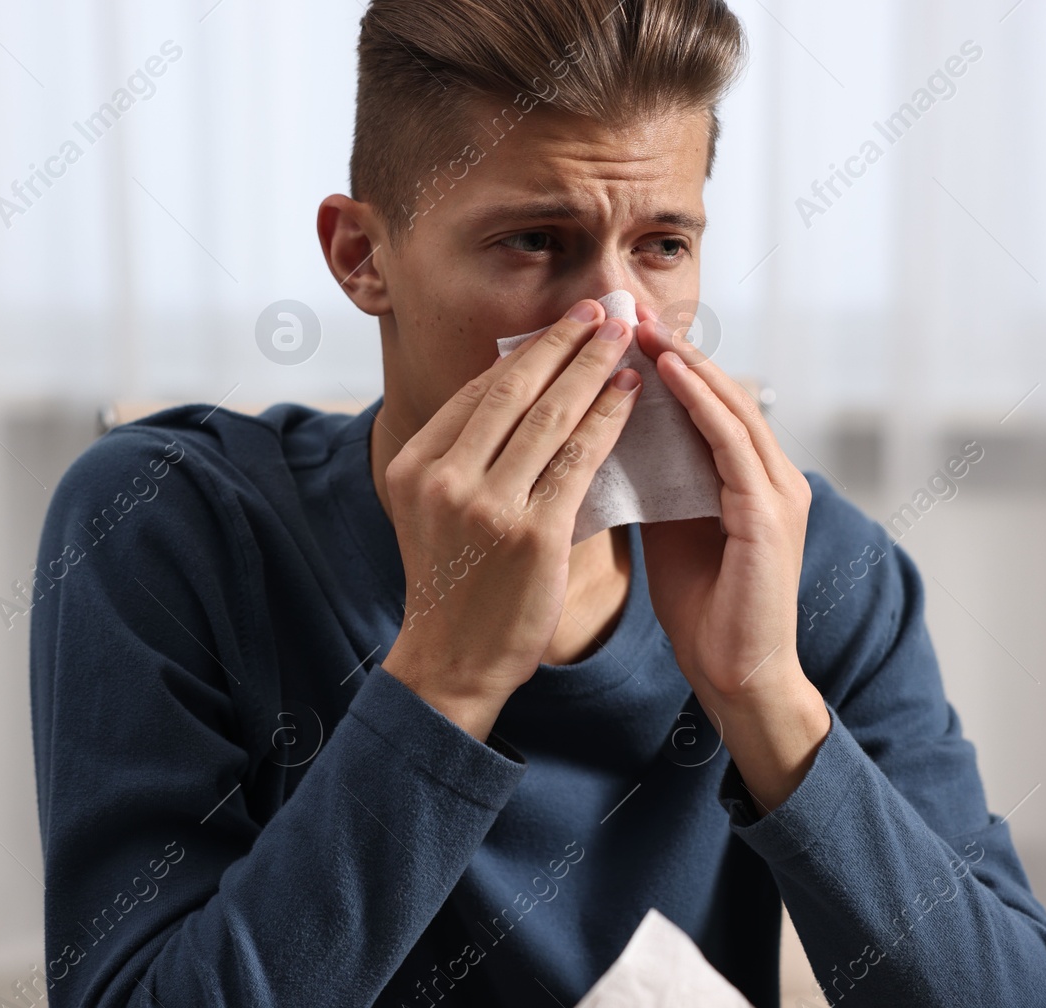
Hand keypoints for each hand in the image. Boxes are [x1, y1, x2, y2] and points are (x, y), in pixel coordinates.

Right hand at [380, 299, 642, 740]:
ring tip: (624, 338)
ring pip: (551, 418)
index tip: (562, 324)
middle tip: (599, 309)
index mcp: (414, 464)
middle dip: (562, 343)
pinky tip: (630, 394)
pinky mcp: (532, 535)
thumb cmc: (453, 584)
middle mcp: (445, 478)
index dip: (526, 353)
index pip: (479, 393)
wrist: (452, 661)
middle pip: (514, 392)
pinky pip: (580, 460)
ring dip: (593, 369)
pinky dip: (608, 419)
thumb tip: (514, 391)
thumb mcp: (435, 509)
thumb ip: (465, 455)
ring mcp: (488, 506)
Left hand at [634, 301, 829, 809]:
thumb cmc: (703, 608)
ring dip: (684, 360)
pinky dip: (700, 403)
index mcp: (748, 478)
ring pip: (729, 405)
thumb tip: (604, 435)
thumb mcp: (668, 528)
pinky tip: (666, 370)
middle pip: (720, 391)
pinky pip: (732, 442)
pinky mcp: (772, 515)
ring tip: (641, 322)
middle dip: (673, 347)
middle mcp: (772, 474)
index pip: (706, 403)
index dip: (666, 361)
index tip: (620, 328)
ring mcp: (778, 491)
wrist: (736, 675)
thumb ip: (655, 480)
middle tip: (627, 305)